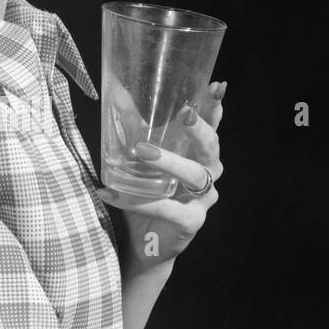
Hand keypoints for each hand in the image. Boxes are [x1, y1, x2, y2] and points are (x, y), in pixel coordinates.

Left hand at [97, 81, 225, 270]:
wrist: (145, 241)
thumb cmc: (146, 192)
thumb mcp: (136, 155)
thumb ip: (131, 126)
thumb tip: (116, 91)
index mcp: (196, 155)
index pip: (211, 128)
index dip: (216, 108)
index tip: (217, 86)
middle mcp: (206, 174)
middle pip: (211, 149)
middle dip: (200, 131)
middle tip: (184, 114)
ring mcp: (202, 200)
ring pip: (195, 177)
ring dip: (170, 161)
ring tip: (141, 151)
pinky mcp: (191, 222)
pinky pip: (167, 208)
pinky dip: (138, 201)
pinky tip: (110, 193)